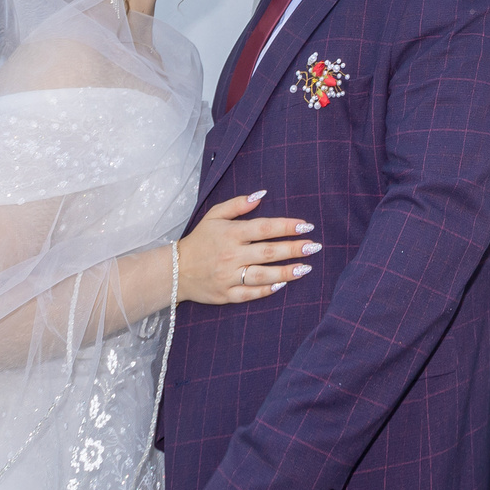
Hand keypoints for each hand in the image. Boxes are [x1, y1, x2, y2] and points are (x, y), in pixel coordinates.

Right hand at [177, 190, 317, 304]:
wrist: (175, 270)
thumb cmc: (200, 239)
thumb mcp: (214, 215)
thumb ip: (238, 204)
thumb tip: (262, 194)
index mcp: (231, 233)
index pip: (264, 228)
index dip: (287, 226)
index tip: (306, 226)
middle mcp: (231, 255)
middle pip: (268, 251)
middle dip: (293, 249)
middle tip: (314, 246)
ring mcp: (228, 276)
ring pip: (262, 275)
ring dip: (286, 272)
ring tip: (306, 268)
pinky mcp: (225, 294)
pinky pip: (249, 293)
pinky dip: (266, 290)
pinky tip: (282, 285)